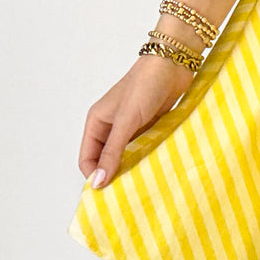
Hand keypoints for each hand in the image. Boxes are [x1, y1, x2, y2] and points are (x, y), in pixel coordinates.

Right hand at [78, 56, 194, 189]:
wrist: (173, 64)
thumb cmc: (145, 86)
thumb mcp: (126, 122)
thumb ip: (113, 152)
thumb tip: (97, 182)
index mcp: (96, 122)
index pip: (87, 159)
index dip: (95, 176)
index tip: (109, 194)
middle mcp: (110, 126)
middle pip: (105, 159)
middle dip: (113, 175)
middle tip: (127, 193)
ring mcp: (129, 126)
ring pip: (125, 155)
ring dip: (131, 167)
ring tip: (141, 183)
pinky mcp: (148, 125)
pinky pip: (142, 148)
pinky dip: (146, 158)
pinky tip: (154, 168)